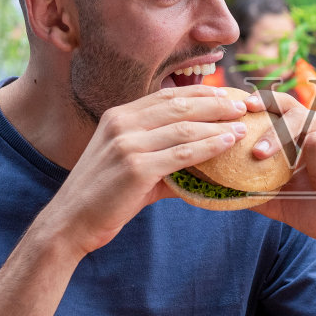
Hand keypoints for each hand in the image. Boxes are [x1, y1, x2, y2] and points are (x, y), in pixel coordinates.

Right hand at [45, 86, 253, 253]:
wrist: (71, 221)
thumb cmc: (104, 196)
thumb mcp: (132, 165)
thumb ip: (165, 157)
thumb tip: (203, 162)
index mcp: (120, 116)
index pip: (168, 96)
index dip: (202, 93)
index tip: (228, 96)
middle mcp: (122, 122)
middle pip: (180, 104)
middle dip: (217, 104)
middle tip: (244, 106)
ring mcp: (127, 143)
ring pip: (184, 126)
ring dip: (218, 125)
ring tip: (243, 126)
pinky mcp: (135, 167)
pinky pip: (182, 153)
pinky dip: (209, 147)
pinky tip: (228, 145)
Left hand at [245, 90, 315, 249]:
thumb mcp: (282, 200)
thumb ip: (257, 189)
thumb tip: (219, 188)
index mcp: (314, 133)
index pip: (288, 106)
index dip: (266, 101)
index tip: (244, 105)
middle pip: (298, 114)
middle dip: (275, 135)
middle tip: (258, 155)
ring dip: (313, 171)